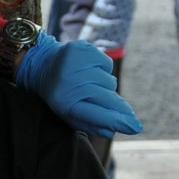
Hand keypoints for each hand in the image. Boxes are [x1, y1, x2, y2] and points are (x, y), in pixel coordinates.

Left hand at [15, 35, 142, 138]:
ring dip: (106, 87)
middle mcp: (69, 82)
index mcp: (64, 103)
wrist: (43, 63)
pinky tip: (90, 70)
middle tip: (129, 115)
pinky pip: (107, 65)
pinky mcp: (83, 48)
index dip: (117, 121)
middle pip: (107, 98)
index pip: (96, 115)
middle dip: (120, 108)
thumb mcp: (70, 113)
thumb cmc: (61, 94)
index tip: (135, 127)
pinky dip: (104, 70)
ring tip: (91, 85)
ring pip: (109, 82)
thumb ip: (92, 124)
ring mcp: (76, 63)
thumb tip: (116, 129)